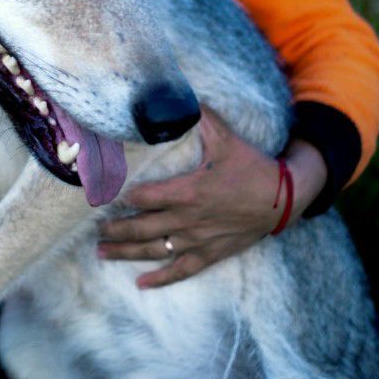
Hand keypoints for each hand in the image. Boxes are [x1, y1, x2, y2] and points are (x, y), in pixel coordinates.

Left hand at [97, 105, 326, 287]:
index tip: (101, 197)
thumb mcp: (224, 137)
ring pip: (156, 250)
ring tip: (102, 253)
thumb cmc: (251, 166)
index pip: (145, 197)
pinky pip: (182, 269)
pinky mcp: (211, 253)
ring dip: (127, 252)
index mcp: (189, 190)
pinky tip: (141, 284)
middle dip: (115, 229)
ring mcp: (199, 239)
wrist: (284, 198)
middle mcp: (189, 219)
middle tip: (94, 230)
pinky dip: (161, 278)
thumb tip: (180, 95)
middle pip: (143, 227)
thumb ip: (200, 117)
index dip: (121, 198)